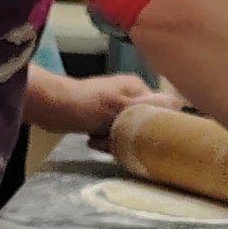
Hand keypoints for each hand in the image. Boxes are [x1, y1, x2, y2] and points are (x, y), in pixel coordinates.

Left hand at [22, 66, 164, 144]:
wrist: (48, 107)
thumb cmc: (85, 105)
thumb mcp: (120, 106)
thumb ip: (149, 105)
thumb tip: (179, 103)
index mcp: (138, 87)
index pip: (160, 110)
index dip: (153, 126)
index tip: (142, 137)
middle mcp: (128, 94)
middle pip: (142, 124)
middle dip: (130, 137)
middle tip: (113, 140)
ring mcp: (113, 106)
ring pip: (126, 132)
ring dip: (114, 141)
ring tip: (99, 140)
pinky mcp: (100, 118)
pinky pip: (112, 135)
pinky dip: (103, 141)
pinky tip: (92, 140)